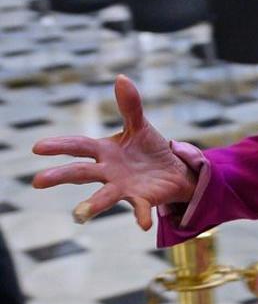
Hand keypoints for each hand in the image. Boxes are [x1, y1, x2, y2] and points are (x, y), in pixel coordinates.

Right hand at [30, 75, 196, 229]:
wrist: (173, 170)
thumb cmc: (149, 149)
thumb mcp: (140, 125)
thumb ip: (130, 105)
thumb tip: (121, 78)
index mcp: (105, 151)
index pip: (79, 146)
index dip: (60, 145)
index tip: (37, 147)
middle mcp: (109, 171)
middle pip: (82, 172)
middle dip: (61, 175)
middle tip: (38, 181)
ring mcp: (123, 187)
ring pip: (105, 196)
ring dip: (93, 205)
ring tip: (78, 214)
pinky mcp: (142, 199)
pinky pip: (140, 208)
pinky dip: (140, 216)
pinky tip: (144, 225)